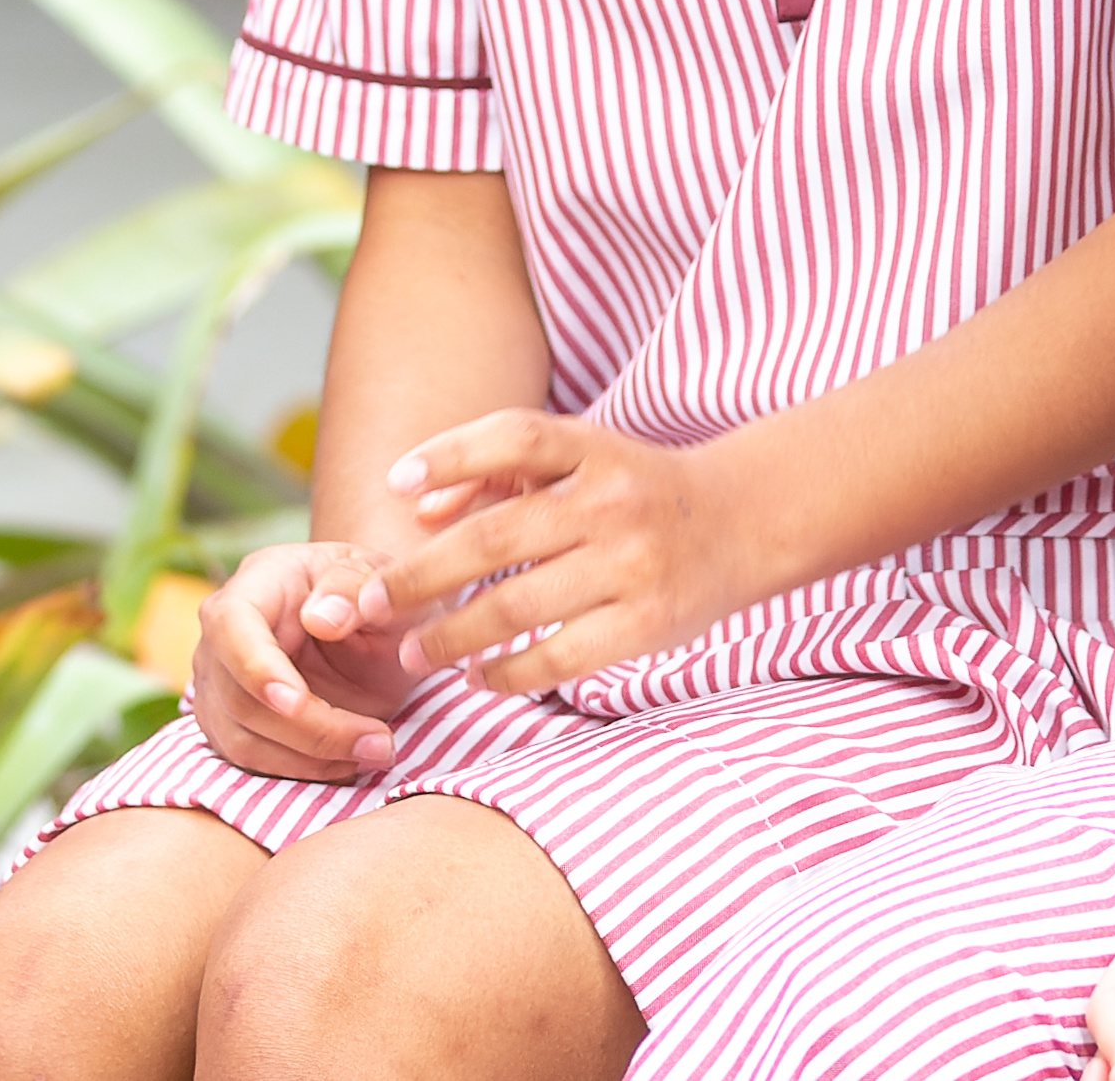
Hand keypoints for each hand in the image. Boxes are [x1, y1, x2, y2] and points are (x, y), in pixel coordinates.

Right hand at [187, 542, 417, 780]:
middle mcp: (223, 634)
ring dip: (310, 759)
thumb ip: (356, 587)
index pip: (232, 626)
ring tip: (374, 753)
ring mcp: (219, 683)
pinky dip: (302, 771)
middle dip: (311, 730)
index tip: (297, 703)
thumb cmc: (371, 593)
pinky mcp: (229, 724)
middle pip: (240, 697)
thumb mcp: (380, 576)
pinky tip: (349, 763)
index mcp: (257, 582)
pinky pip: (252, 763)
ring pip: (242, 740)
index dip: (257, 669)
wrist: (369, 623)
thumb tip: (322, 619)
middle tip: (379, 742)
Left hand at [371, 412, 764, 696]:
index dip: (450, 454)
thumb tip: (419, 507)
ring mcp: (631, 566)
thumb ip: (497, 472)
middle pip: (496, 536)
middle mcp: (611, 502)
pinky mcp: (647, 624)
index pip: (516, 437)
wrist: (742, 523)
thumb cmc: (635, 490)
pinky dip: (509, 673)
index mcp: (595, 448)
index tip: (396, 485)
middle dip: (420, 575)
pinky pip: (560, 658)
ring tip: (414, 653)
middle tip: (371, 603)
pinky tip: (479, 678)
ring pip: (517, 607)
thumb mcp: (580, 458)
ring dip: (452, 636)